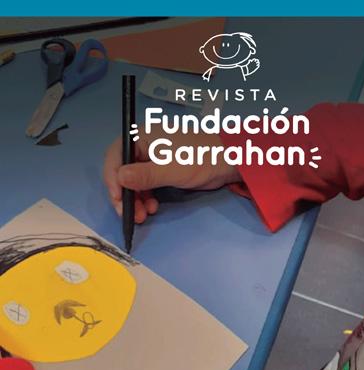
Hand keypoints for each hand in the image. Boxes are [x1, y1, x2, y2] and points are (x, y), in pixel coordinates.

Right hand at [103, 127, 240, 223]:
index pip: (115, 157)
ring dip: (135, 200)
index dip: (113, 179)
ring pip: (133, 182)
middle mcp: (142, 145)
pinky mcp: (161, 170)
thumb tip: (120, 179)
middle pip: (122, 172)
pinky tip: (152, 208)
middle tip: (131, 214)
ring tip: (144, 215)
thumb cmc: (200, 158)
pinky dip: (145, 198)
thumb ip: (145, 175)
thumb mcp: (171, 169)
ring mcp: (151, 158)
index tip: (118, 199)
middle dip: (125, 195)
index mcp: (140, 137)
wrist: (228, 159)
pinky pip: (145, 185)